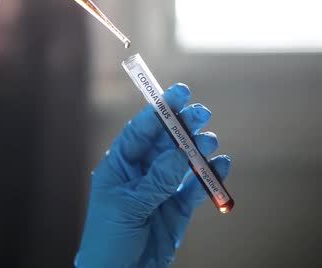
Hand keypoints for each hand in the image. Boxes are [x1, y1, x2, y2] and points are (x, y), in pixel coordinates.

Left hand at [75, 83, 231, 267]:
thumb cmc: (108, 238)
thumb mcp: (128, 205)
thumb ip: (156, 180)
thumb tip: (179, 152)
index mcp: (120, 165)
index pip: (140, 131)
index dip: (159, 111)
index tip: (178, 93)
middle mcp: (141, 172)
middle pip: (165, 141)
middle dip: (183, 125)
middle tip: (201, 113)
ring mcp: (160, 188)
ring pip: (183, 160)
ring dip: (197, 148)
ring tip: (209, 141)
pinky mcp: (177, 208)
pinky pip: (195, 186)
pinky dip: (209, 175)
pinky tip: (221, 164)